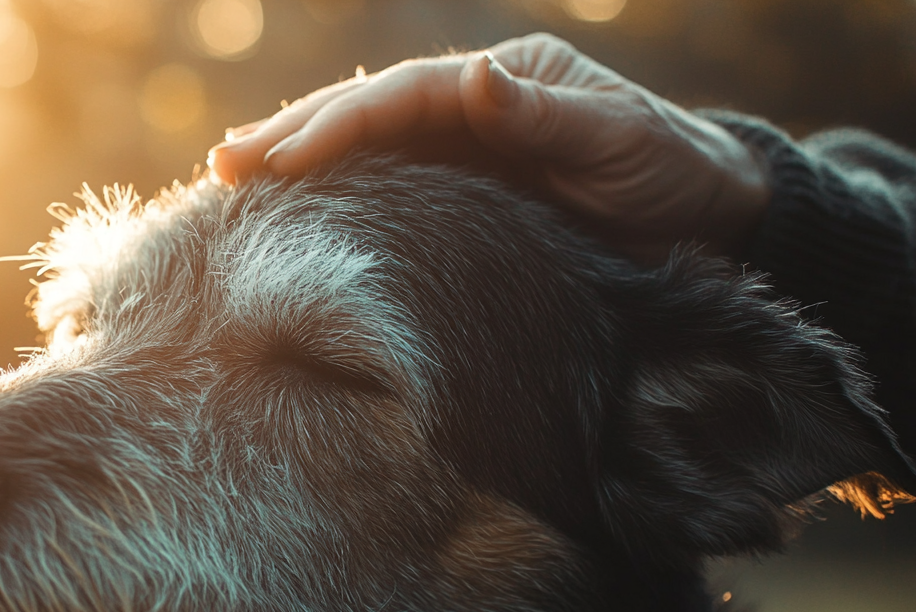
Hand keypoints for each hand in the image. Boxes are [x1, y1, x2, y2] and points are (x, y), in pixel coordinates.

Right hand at [208, 33, 769, 255]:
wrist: (709, 215)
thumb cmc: (671, 171)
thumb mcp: (618, 139)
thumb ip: (545, 114)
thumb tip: (473, 77)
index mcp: (500, 84)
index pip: (403, 98)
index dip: (340, 125)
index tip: (282, 158)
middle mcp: (470, 108)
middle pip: (366, 112)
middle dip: (293, 133)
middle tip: (222, 164)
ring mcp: (462, 150)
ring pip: (365, 146)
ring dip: (298, 155)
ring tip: (229, 172)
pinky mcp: (462, 192)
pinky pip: (387, 186)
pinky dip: (336, 190)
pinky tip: (293, 202)